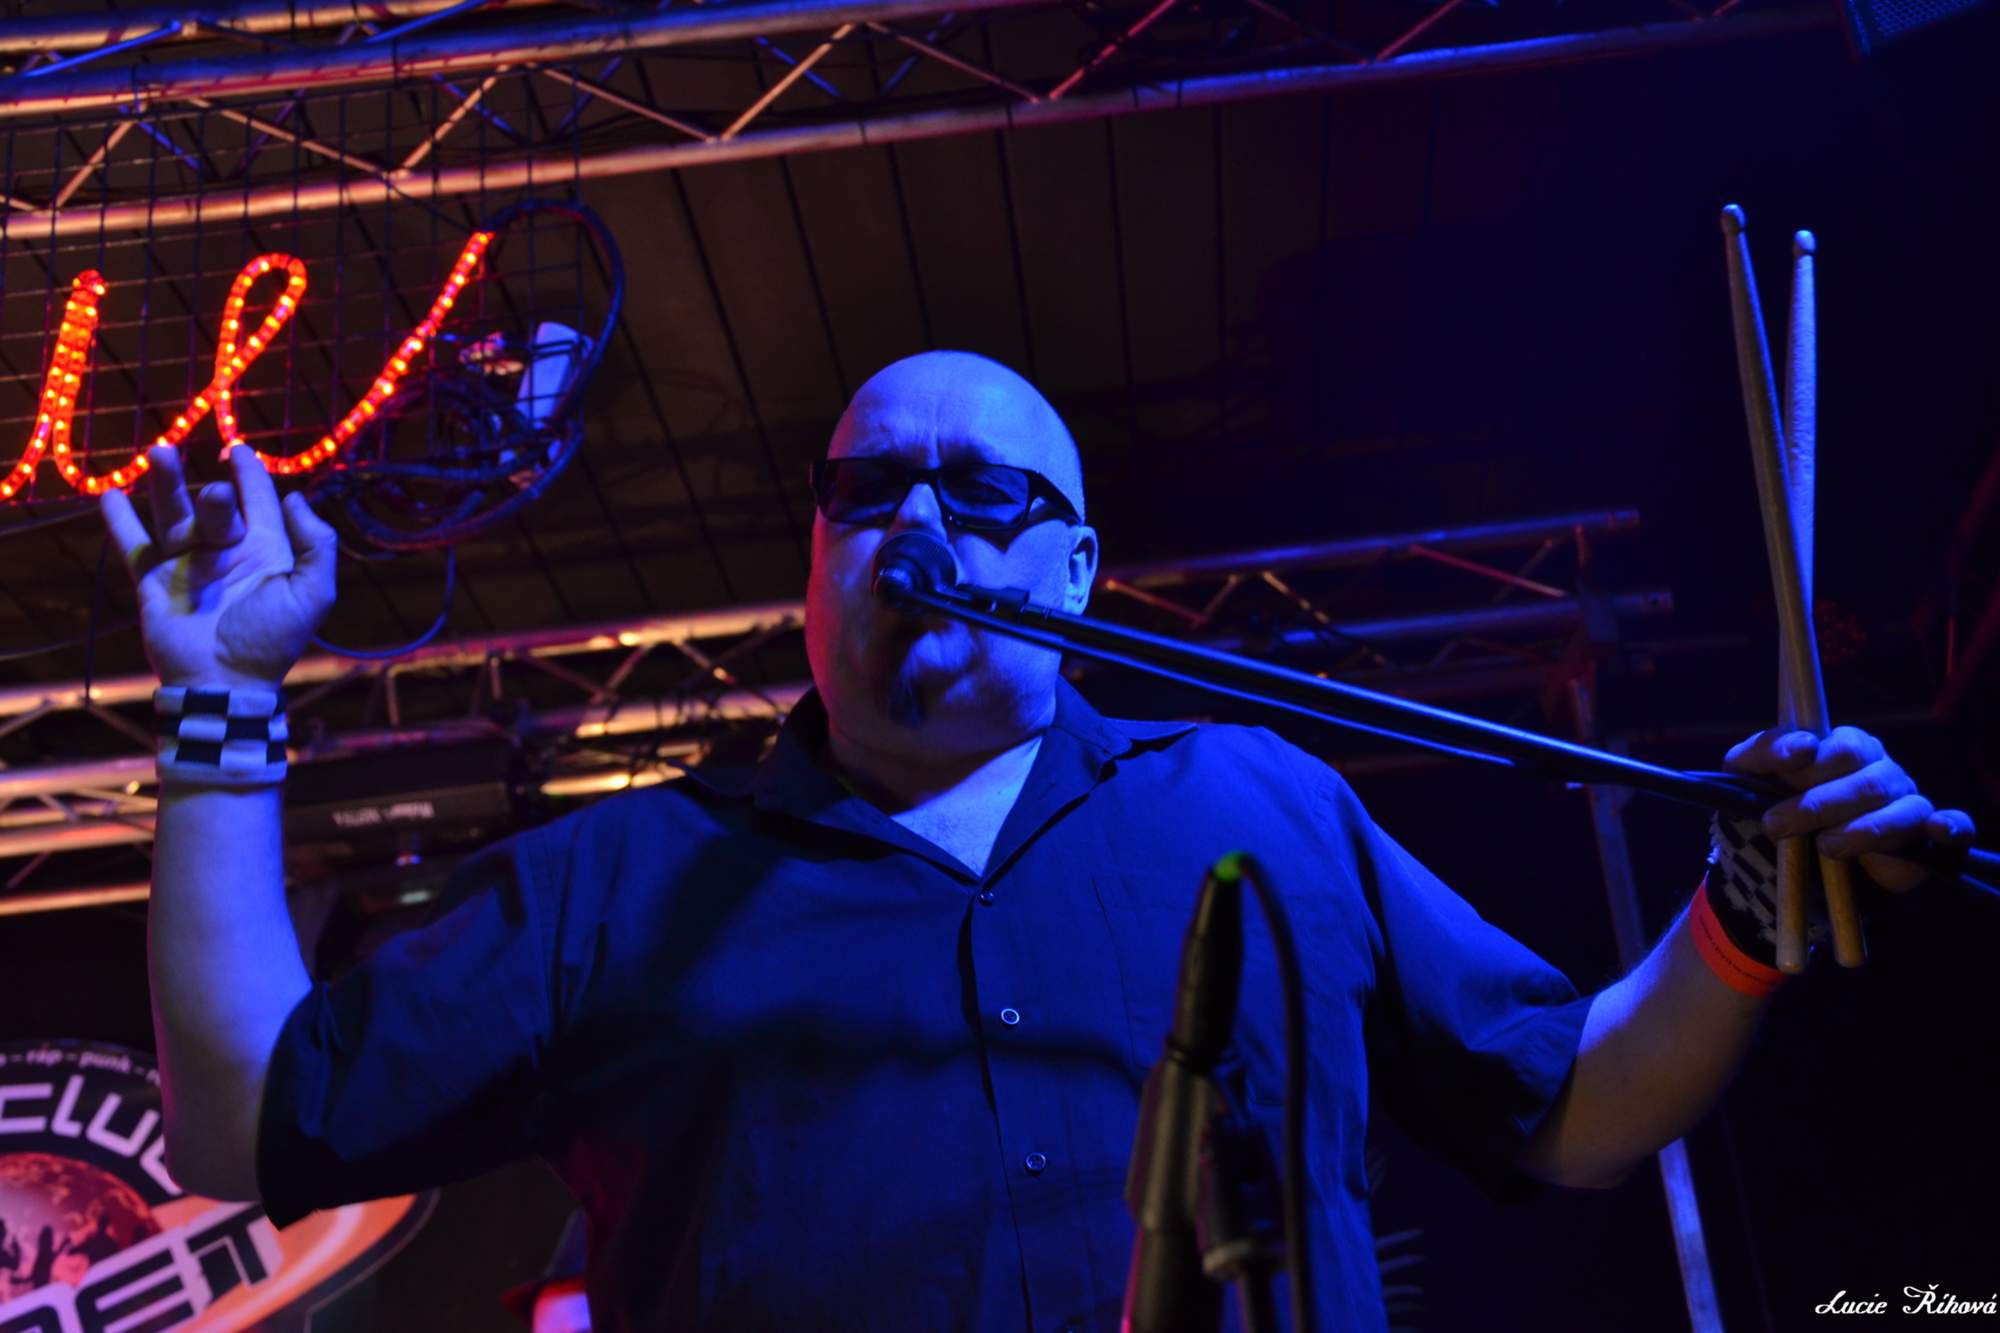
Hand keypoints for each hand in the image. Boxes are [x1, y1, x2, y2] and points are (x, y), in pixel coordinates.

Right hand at [100, 443, 338, 688]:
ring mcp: (187, 565)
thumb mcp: (312, 593)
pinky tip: (110, 495)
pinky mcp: (154, 582)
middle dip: (211, 491)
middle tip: (214, 492)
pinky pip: (135, 546)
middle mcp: (224, 552)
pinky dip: (121, 521)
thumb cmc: (271, 641)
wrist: (223, 682)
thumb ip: (316, 545)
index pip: (258, 502)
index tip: (238, 450)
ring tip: (158, 453)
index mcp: (264, 551)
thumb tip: (296, 498)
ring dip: (164, 484)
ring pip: (173, 514)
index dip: (250, 474)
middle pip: (214, 506)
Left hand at [1723, 726, 1977, 892]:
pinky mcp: (1928, 840)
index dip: (1812, 755)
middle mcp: (1880, 771)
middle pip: (1863, 779)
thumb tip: (1779, 751)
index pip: (1835, 744)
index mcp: (1844, 749)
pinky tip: (1936, 830)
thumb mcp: (1750, 783)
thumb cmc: (1774, 814)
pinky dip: (1950, 828)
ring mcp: (1907, 803)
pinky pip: (1954, 828)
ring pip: (1899, 808)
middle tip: (1777, 824)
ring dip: (1862, 829)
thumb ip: (1755, 759)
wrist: (1794, 873)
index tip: (1788, 761)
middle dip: (1818, 802)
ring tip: (1826, 846)